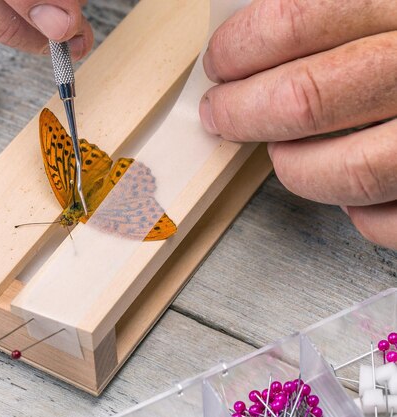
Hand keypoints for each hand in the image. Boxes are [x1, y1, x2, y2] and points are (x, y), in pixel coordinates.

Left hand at [199, 0, 396, 248]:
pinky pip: (385, 221)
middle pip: (307, 100)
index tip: (220, 63)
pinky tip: (352, 183)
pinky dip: (354, 209)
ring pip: (343, 172)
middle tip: (223, 112)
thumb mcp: (395, 4)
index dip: (241, 47)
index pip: (299, 19)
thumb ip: (345, 5)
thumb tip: (266, 28)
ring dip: (292, 165)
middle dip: (242, 112)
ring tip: (281, 151)